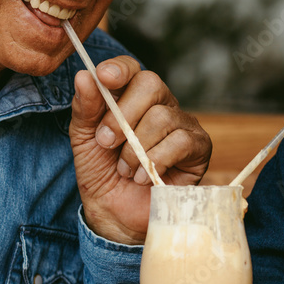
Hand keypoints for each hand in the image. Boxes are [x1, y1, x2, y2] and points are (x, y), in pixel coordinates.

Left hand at [69, 56, 210, 244]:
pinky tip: (144, 177)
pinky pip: (180, 142)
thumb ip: (85, 107)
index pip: (133, 69)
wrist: (115, 214)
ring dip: (136, 148)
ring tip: (126, 169)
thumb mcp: (84, 138)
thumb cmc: (102, 173)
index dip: (120, 69)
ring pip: (162, 116)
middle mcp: (161, 105)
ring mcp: (182, 125)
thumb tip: (84, 75)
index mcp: (133, 97)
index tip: (104, 78)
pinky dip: (156, 160)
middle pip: (151, 84)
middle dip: (123, 114)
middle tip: (106, 142)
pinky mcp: (199, 147)